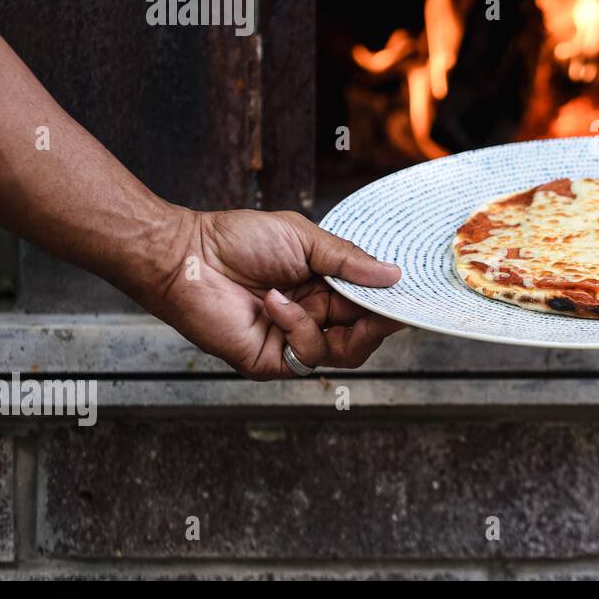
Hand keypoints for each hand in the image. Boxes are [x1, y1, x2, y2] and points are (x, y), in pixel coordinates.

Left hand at [153, 208, 403, 379]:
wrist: (188, 256)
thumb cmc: (238, 240)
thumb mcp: (305, 239)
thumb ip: (349, 261)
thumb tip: (393, 275)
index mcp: (323, 287)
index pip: (369, 304)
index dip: (389, 304)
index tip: (410, 297)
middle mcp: (313, 316)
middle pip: (365, 335)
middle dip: (377, 322)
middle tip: (384, 310)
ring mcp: (292, 340)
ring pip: (345, 354)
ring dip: (341, 328)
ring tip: (322, 302)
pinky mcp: (270, 360)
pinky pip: (306, 357)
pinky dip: (298, 329)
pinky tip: (276, 303)